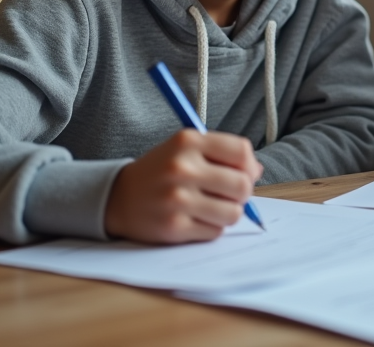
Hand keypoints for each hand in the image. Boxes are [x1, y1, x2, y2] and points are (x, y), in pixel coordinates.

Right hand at [104, 129, 263, 243]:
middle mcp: (182, 168)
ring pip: (233, 213)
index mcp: (188, 142)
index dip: (249, 166)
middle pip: (242, 185)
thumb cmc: (160, 171)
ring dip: (227, 213)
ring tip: (211, 207)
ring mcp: (177, 199)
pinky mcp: (173, 227)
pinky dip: (210, 228)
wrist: (117, 197)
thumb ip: (222, 154)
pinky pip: (215, 232)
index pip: (241, 151)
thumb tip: (256, 171)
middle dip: (242, 193)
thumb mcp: (186, 150)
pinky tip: (194, 219)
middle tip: (229, 195)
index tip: (243, 173)